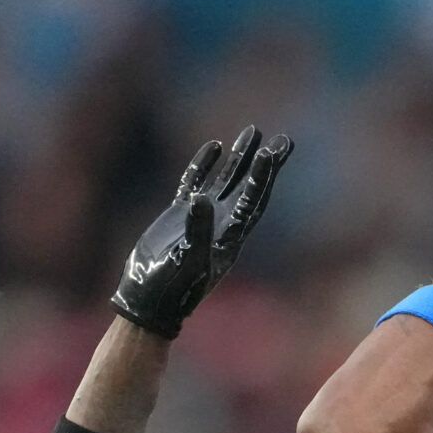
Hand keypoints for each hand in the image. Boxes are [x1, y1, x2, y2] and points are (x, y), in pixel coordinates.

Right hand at [110, 126, 292, 338]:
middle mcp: (221, 224)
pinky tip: (215, 145)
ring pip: (226, 180)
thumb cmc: (172, 288)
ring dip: (240, 158)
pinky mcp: (179, 215)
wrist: (148, 301)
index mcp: (230, 237)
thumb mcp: (187, 261)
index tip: (272, 152)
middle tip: (284, 139)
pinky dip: (205, 165)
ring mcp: (201, 217)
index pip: (252, 201)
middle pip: (249, 187)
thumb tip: (202, 199)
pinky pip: (195, 183)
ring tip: (254, 131)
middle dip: (267, 163)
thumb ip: (197, 231)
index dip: (263, 177)